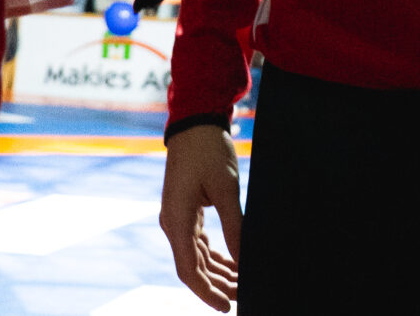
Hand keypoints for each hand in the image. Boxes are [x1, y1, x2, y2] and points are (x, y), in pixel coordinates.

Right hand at [159, 125, 242, 309]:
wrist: (194, 122)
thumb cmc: (209, 151)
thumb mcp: (226, 188)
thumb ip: (235, 226)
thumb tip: (244, 260)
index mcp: (177, 220)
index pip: (188, 270)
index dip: (207, 292)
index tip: (227, 306)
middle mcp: (173, 223)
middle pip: (194, 267)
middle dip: (219, 284)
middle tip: (246, 292)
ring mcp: (178, 219)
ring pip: (197, 257)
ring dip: (219, 272)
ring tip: (244, 281)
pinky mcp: (186, 213)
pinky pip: (199, 244)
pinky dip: (216, 256)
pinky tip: (234, 264)